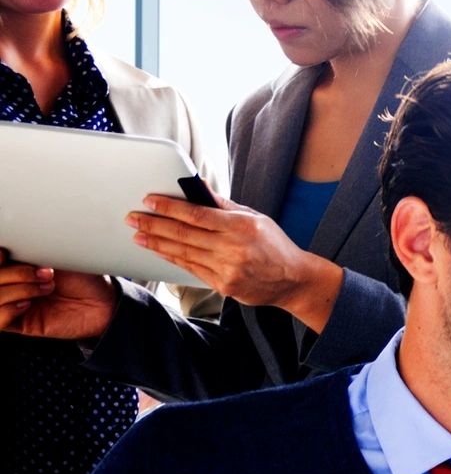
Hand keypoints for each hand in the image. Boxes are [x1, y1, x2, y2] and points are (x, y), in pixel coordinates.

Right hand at [0, 250, 116, 340]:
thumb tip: (9, 239)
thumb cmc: (84, 276)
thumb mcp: (57, 254)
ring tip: (46, 288)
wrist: (104, 301)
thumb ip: (30, 248)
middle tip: (46, 273)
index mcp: (14, 264)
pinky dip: (8, 310)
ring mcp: (13, 304)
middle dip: (14, 274)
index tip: (5, 253)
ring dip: (17, 291)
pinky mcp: (21, 324)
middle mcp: (10, 284)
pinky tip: (28, 304)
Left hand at [126, 192, 330, 311]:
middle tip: (132, 218)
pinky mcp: (224, 285)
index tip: (150, 201)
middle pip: (184, 234)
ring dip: (157, 242)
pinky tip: (159, 250)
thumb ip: (224, 205)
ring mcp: (228, 269)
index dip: (170, 207)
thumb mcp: (255, 218)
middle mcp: (233, 248)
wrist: (294, 280)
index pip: (197, 214)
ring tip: (138, 234)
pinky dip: (172, 258)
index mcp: (241, 226)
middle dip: (154, 224)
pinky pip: (191, 269)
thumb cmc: (274, 246)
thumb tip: (198, 188)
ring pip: (183, 252)